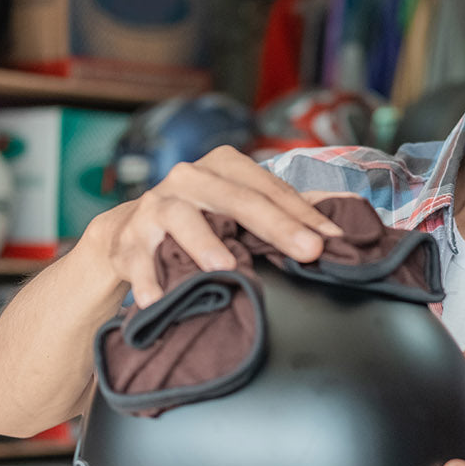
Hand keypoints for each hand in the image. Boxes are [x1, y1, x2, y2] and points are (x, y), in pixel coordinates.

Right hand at [89, 145, 343, 306]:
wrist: (127, 234)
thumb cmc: (199, 220)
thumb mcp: (238, 209)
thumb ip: (282, 213)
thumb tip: (337, 223)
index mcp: (224, 167)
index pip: (270, 188)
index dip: (304, 214)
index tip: (332, 240)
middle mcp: (190, 178)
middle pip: (238, 200)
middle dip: (277, 226)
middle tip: (308, 251)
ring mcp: (156, 206)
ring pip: (182, 219)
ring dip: (204, 243)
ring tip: (224, 267)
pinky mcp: (128, 238)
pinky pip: (138, 258)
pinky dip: (147, 279)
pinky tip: (158, 298)